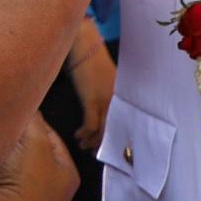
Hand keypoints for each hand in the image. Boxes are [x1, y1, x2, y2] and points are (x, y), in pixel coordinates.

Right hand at [68, 34, 114, 154]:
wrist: (84, 46)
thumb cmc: (90, 61)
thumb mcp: (102, 80)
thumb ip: (104, 94)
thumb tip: (98, 109)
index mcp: (120, 95)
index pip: (122, 121)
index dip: (117, 136)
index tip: (110, 146)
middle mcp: (116, 100)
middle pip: (114, 129)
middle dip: (105, 144)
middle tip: (96, 153)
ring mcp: (105, 100)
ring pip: (102, 130)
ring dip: (92, 141)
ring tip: (83, 145)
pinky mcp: (92, 100)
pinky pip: (90, 124)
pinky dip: (84, 133)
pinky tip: (78, 135)